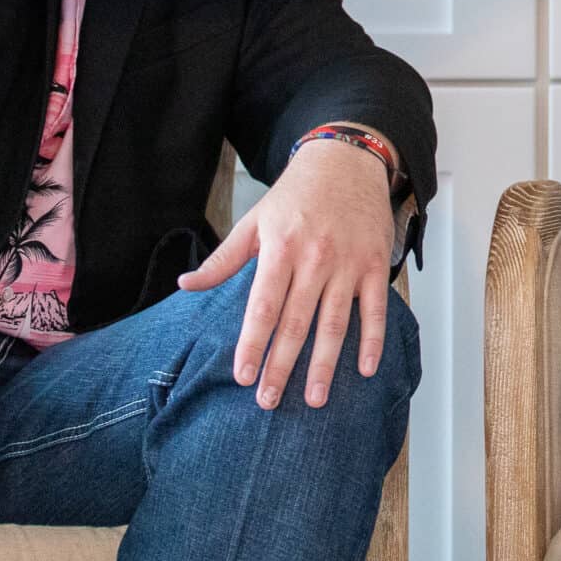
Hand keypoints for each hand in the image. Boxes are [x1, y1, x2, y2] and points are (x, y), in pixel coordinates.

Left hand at [175, 137, 395, 409]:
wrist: (346, 160)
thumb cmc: (298, 193)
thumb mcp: (255, 220)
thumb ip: (223, 259)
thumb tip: (186, 285)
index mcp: (281, 249)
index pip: (263, 306)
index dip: (252, 343)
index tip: (242, 375)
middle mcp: (315, 259)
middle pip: (296, 322)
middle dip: (281, 365)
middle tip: (268, 400)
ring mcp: (347, 264)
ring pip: (334, 323)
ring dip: (324, 364)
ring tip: (313, 399)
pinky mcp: (374, 264)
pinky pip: (375, 309)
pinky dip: (372, 340)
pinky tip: (365, 369)